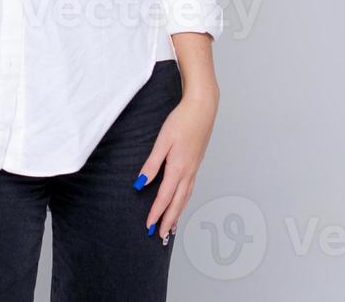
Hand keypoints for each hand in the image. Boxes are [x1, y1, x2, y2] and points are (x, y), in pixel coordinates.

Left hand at [137, 87, 217, 240]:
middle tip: (161, 236)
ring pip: (186, 197)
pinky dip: (184, 200)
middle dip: (168, 220)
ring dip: (178, 213)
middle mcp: (188, 172)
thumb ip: (151, 164)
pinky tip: (181, 202)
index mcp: (178, 168)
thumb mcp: (162, 141)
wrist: (203, 107)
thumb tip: (140, 184)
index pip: (165, 197)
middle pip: (178, 202)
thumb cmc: (181, 120)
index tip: (149, 227)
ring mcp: (194, 168)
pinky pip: (190, 188)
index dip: (156, 213)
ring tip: (172, 227)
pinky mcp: (196, 163)